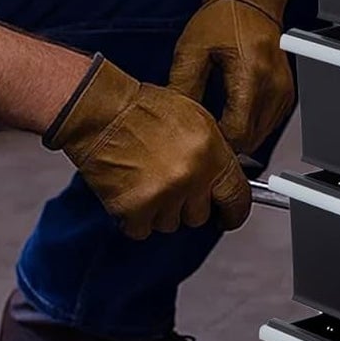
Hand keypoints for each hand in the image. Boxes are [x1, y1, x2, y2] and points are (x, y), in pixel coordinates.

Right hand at [42, 54, 250, 238]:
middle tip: (169, 183)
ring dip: (159, 210)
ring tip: (146, 180)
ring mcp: (164, 195)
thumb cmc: (143, 110)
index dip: (233, 212)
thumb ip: (214, 153)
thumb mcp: (196, 120)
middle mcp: (191, 177)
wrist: (102, 113)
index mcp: (211, 153)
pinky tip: (130, 191)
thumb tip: (222, 177)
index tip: (228, 217)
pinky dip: (134, 218)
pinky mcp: (135, 209)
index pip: (237, 197)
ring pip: (170, 224)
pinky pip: (142, 230)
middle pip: (199, 215)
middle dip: (186, 204)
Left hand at [168, 0, 294, 154]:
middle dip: (225, 141)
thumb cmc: (224, 17)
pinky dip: (250, 125)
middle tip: (200, 132)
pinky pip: (268, 124)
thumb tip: (176, 121)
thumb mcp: (192, 49)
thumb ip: (183, 87)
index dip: (215, 142)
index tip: (197, 138)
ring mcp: (283, 91)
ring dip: (238, 135)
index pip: (237, 134)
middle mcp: (274, 86)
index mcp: (252, 75)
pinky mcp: (286, 93)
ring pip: (260, 136)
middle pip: (251, 140)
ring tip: (214, 122)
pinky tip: (231, 113)